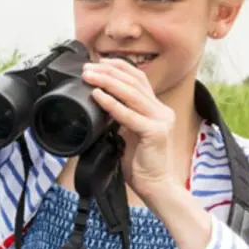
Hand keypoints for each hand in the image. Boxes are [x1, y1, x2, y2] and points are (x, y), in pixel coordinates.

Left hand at [81, 58, 178, 198]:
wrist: (155, 186)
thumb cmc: (139, 163)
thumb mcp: (127, 134)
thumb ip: (119, 117)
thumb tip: (98, 102)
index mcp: (156, 109)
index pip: (138, 79)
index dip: (118, 67)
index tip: (98, 62)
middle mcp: (161, 111)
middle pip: (134, 82)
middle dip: (108, 72)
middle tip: (87, 68)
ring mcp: (161, 120)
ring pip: (131, 94)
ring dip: (107, 82)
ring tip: (89, 77)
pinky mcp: (155, 133)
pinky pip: (129, 115)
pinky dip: (111, 104)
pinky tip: (98, 96)